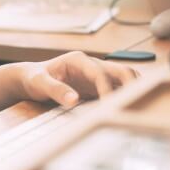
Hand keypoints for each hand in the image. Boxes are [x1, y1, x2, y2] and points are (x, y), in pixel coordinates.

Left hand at [19, 51, 138, 106]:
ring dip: (133, 89)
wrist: (31, 78)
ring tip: (139, 107)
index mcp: (79, 60)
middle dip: (131, 84)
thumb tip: (73, 99)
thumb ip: (55, 90)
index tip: (109, 105)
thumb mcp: (39, 83)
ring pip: (123, 78)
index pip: (100, 72)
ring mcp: (97, 74)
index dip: (107, 88)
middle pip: (120, 70)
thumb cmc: (34, 78)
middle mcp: (91, 64)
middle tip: (135, 103)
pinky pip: (117, 88)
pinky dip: (126, 96)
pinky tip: (129, 109)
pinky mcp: (97, 85)